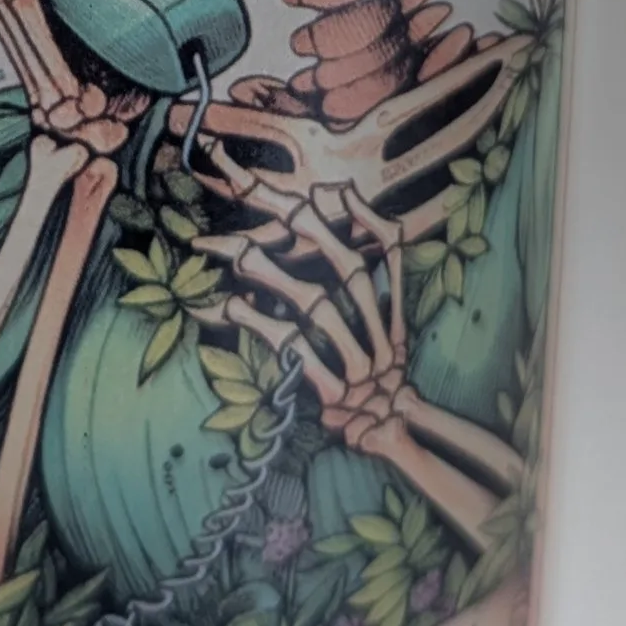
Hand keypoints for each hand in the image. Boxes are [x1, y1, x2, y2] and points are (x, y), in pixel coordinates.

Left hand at [220, 182, 415, 459]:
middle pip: (349, 271)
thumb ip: (374, 288)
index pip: (387, 255)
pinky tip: (233, 307)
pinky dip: (260, 324)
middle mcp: (379, 336)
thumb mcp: (386, 333)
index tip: (334, 191)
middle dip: (314, 235)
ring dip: (275, 277)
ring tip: (239, 256)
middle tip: (273, 206)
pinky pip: (292, 348)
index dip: (364, 221)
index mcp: (392, 317)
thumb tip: (357, 240)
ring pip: (316, 305)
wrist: (387, 435)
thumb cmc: (374, 378)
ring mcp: (358, 365)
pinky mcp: (332, 391)